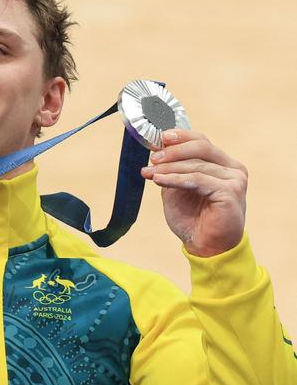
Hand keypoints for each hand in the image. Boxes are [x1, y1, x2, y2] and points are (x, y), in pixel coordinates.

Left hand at [140, 129, 247, 256]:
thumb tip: (156, 151)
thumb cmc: (192, 219)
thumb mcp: (177, 189)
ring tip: (149, 172)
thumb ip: (171, 170)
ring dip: (169, 168)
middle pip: (201, 147)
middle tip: (152, 158)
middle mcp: (232, 169)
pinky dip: (176, 179)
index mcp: (222, 164)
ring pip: (196, 165)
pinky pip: (197, 180)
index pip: (201, 141)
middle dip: (173, 151)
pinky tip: (159, 180)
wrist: (205, 247)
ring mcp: (234, 179)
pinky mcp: (230, 192)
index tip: (159, 138)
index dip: (180, 136)